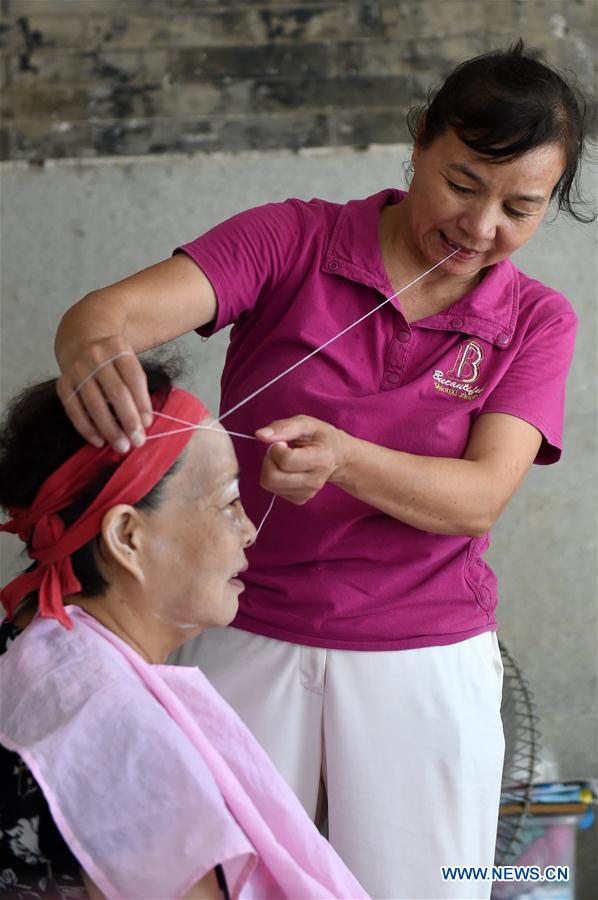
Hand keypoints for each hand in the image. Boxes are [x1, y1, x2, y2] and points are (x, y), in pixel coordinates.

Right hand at [56, 336, 152, 452]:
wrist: (81, 339)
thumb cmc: (112, 358)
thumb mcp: (127, 359)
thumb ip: (135, 385)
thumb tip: (143, 422)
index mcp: (118, 348)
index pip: (134, 378)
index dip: (142, 403)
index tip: (148, 424)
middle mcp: (96, 356)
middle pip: (116, 393)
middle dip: (129, 420)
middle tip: (137, 441)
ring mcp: (77, 369)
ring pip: (95, 404)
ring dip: (110, 429)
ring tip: (121, 446)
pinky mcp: (62, 383)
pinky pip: (74, 410)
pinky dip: (87, 428)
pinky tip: (99, 441)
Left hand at [255, 415, 347, 504]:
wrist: (336, 456)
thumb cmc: (320, 437)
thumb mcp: (306, 424)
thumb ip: (283, 427)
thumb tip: (260, 434)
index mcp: (321, 459)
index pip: (285, 460)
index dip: (276, 448)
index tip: (282, 442)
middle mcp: (315, 481)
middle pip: (272, 478)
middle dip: (269, 460)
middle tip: (279, 451)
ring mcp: (308, 493)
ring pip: (269, 485)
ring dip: (270, 468)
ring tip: (284, 459)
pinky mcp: (300, 499)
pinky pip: (273, 490)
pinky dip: (275, 478)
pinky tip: (287, 470)